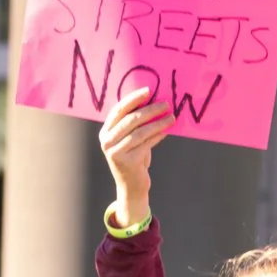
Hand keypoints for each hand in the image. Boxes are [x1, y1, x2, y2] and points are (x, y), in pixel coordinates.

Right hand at [99, 88, 173, 231]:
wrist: (131, 186)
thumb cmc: (133, 158)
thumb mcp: (130, 139)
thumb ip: (134, 124)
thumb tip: (153, 101)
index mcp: (105, 132)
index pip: (118, 110)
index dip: (133, 99)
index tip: (149, 90)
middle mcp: (107, 141)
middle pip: (131, 119)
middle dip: (150, 109)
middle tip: (166, 103)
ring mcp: (115, 152)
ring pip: (140, 131)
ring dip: (158, 122)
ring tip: (172, 117)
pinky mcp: (127, 162)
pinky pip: (146, 143)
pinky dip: (158, 135)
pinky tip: (168, 130)